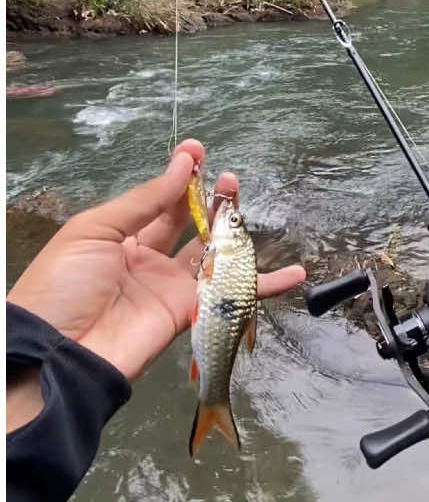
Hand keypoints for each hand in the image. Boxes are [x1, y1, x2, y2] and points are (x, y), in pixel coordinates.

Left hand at [7, 140, 306, 382]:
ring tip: (245, 207)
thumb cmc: (66, 283)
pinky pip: (230, 295)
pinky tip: (292, 273)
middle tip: (229, 178)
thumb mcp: (95, 231)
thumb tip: (181, 167)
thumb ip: (143, 201)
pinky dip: (263, 287)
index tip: (197, 151)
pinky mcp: (189, 313)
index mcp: (119, 235)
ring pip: (212, 255)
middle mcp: (148, 258)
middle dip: (209, 200)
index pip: (156, 200)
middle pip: (188, 224)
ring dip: (232, 233)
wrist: (64, 350)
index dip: (178, 176)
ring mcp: (171, 287)